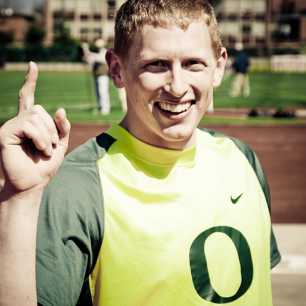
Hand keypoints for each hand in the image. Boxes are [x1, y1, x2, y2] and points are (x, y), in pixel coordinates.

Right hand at [0, 62, 69, 192]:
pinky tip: (40, 149)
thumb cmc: (44, 167)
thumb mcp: (60, 145)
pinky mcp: (5, 133)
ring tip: (45, 150)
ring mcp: (10, 126)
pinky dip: (40, 137)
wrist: (32, 184)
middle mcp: (18, 122)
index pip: (28, 98)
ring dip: (47, 135)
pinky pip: (28, 125)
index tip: (33, 65)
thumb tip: (60, 108)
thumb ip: (62, 128)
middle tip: (50, 147)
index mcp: (30, 124)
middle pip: (39, 109)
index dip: (30, 81)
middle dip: (52, 129)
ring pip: (35, 116)